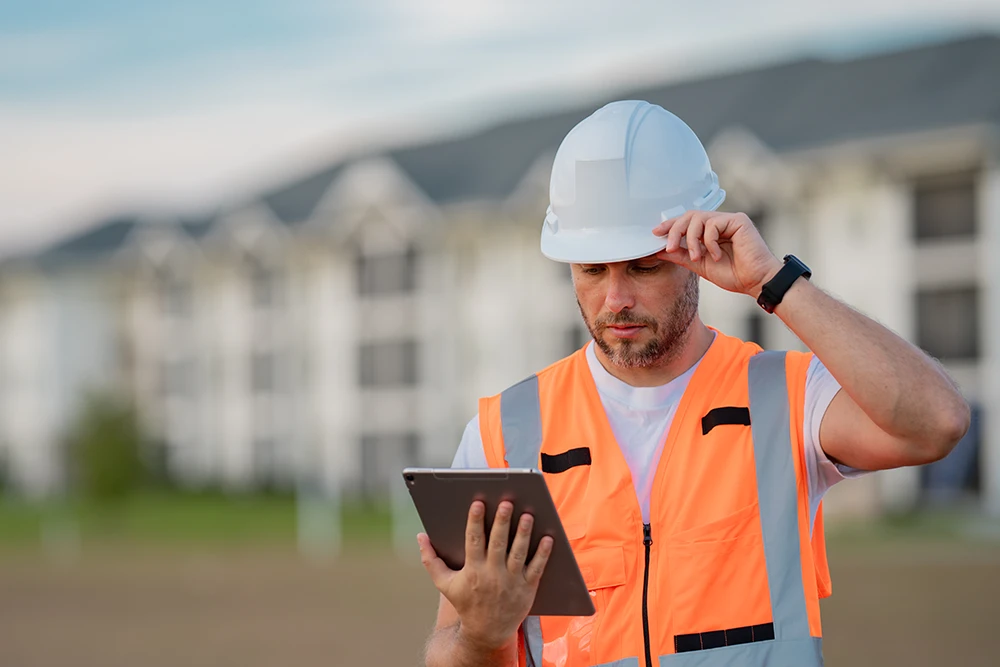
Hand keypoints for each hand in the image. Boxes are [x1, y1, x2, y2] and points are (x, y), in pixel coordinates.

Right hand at [417, 501, 552, 650]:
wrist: (487, 632)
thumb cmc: (466, 603)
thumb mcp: (444, 584)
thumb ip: (431, 560)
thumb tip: (420, 536)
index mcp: (473, 570)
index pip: (474, 541)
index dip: (475, 521)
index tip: (478, 503)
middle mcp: (493, 575)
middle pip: (498, 543)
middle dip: (502, 522)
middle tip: (507, 502)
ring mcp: (512, 581)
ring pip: (518, 553)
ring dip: (523, 534)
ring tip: (527, 515)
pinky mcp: (527, 588)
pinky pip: (537, 568)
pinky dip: (543, 553)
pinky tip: (548, 537)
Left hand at [653, 211, 781, 296]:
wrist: (756, 282)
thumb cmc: (734, 274)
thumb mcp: (699, 265)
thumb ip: (681, 255)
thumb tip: (659, 250)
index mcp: (711, 231)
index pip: (687, 221)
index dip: (670, 225)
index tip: (655, 233)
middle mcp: (720, 222)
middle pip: (689, 216)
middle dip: (676, 231)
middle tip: (671, 247)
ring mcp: (729, 220)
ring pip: (699, 218)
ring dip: (692, 239)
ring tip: (697, 257)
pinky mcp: (739, 221)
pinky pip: (713, 224)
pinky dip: (710, 242)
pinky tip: (716, 255)